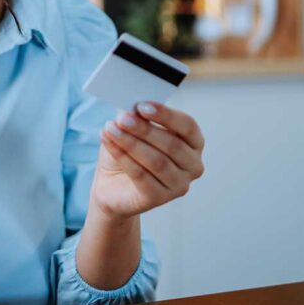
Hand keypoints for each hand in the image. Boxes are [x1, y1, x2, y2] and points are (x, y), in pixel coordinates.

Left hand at [92, 101, 204, 220]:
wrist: (113, 185)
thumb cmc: (129, 152)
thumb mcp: (133, 129)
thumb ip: (138, 117)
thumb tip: (133, 107)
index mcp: (193, 143)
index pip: (188, 126)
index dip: (166, 115)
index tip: (142, 106)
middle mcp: (193, 166)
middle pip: (172, 144)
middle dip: (144, 129)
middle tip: (122, 118)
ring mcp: (179, 185)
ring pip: (156, 161)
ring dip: (130, 142)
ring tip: (110, 129)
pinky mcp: (160, 198)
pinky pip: (141, 176)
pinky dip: (123, 157)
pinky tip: (109, 143)